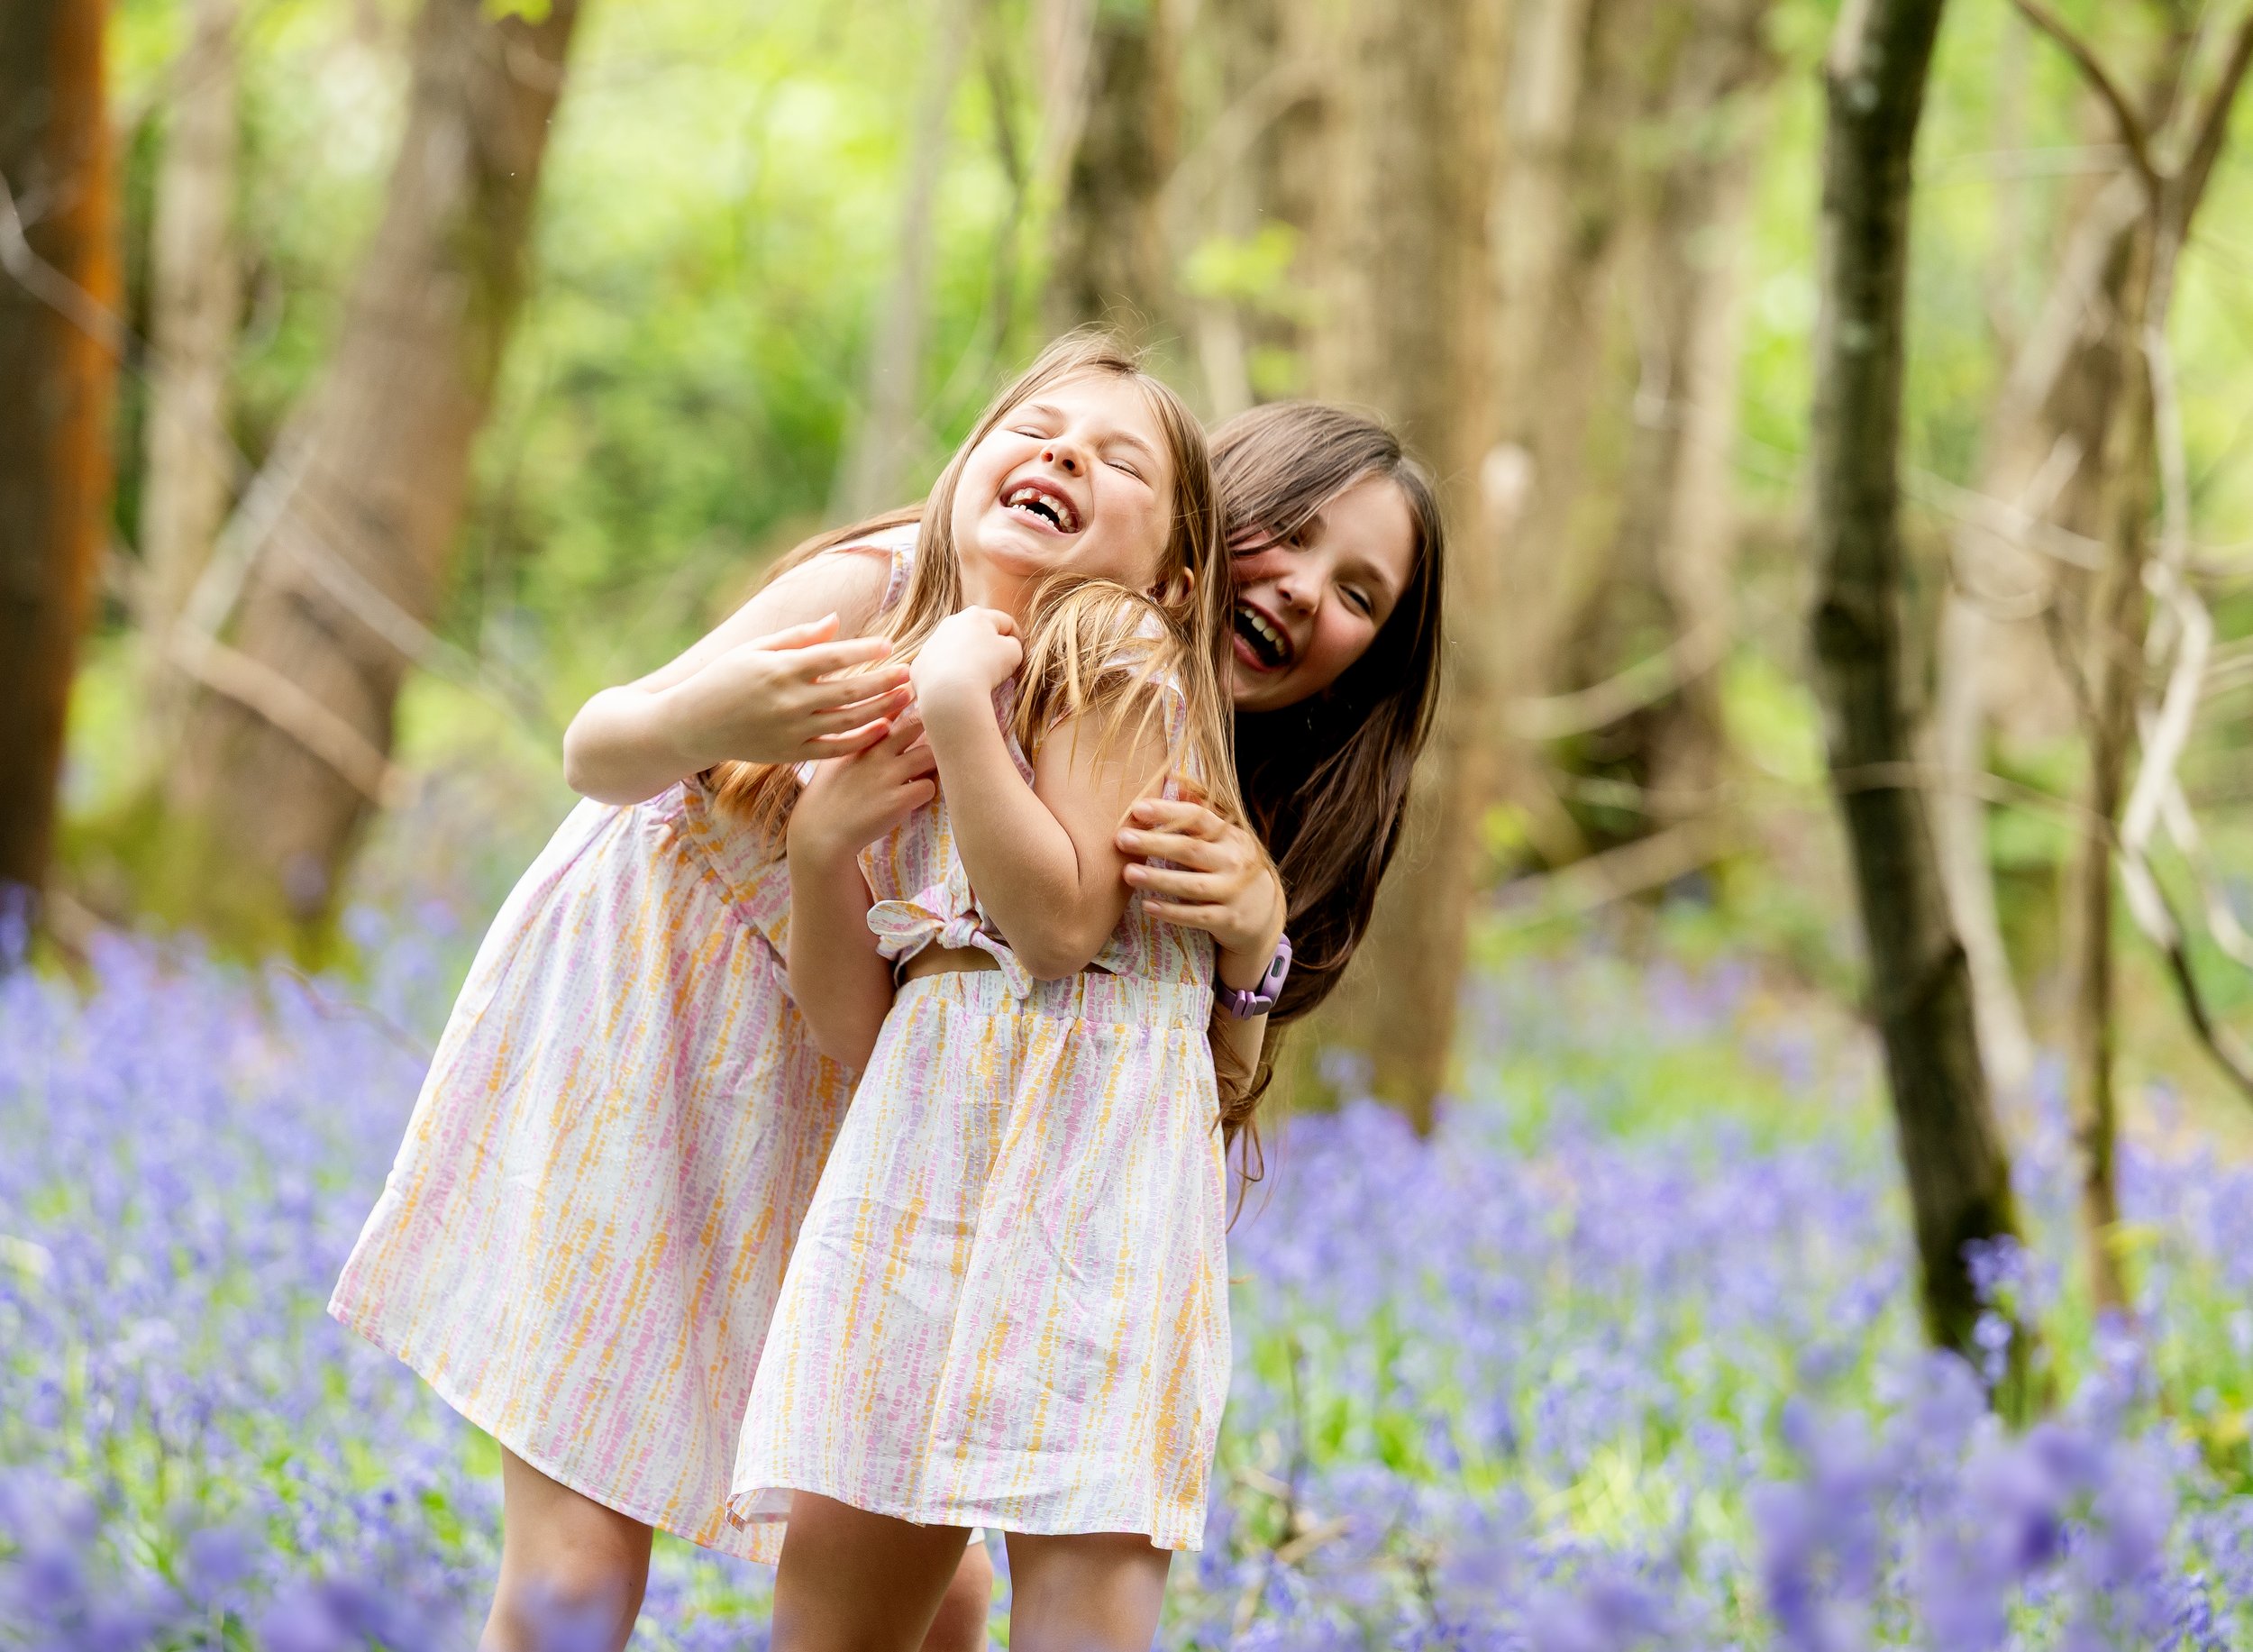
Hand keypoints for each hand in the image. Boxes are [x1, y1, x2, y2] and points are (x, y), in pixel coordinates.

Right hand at [668, 613, 912, 766]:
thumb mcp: (755, 650)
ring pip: (849, 721)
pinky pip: (835, 749)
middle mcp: (789, 700)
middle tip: (910, 673)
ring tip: (906, 698)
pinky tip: (883, 728)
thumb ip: (798, 636)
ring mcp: (792, 730)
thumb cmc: (723, 679)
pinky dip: (862, 739)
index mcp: (781, 668)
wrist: (692, 726)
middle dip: (885, 681)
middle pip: (850, 691)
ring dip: (882, 709)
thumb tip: (837, 620)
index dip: (866, 652)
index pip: (834, 657)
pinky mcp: (791, 753)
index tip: (890, 646)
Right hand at [788, 713, 937, 866]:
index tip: (919, 709)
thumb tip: (879, 722)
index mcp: (859, 739)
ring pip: (930, 754)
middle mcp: (875, 752)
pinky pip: (929, 787)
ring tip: (924, 773)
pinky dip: (928, 791)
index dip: (909, 707)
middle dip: (929, 730)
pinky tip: (915, 798)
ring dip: (932, 763)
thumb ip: (855, 738)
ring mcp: (888, 775)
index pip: (891, 710)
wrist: (819, 833)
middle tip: (933, 743)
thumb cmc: (826, 795)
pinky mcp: (898, 800)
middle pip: (917, 724)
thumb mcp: (834, 757)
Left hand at [910, 607, 1021, 724]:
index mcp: (975, 615)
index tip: (1019, 654)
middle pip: (976, 632)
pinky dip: (948, 675)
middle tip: (997, 667)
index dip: (1016, 637)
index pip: (1004, 622)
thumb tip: (1006, 645)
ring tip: (975, 679)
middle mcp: (950, 623)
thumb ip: (1014, 643)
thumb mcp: (1014, 652)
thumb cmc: (986, 668)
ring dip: (967, 659)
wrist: (949, 692)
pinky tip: (956, 687)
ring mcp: (932, 643)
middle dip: (988, 646)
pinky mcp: (920, 664)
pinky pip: (939, 667)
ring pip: (956, 649)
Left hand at [1116, 787, 1286, 983]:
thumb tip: (1175, 780)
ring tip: (1128, 873)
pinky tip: (1148, 906)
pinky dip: (1172, 912)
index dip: (1168, 812)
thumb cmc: (1234, 867)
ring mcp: (1233, 892)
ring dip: (1158, 878)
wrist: (1265, 912)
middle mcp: (1234, 862)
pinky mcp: (1228, 920)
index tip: (1137, 808)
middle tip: (1121, 839)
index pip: (1199, 819)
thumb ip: (1201, 813)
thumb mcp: (1227, 839)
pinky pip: (1197, 916)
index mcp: (1231, 837)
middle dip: (1154, 843)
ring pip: (1192, 885)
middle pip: (1191, 850)